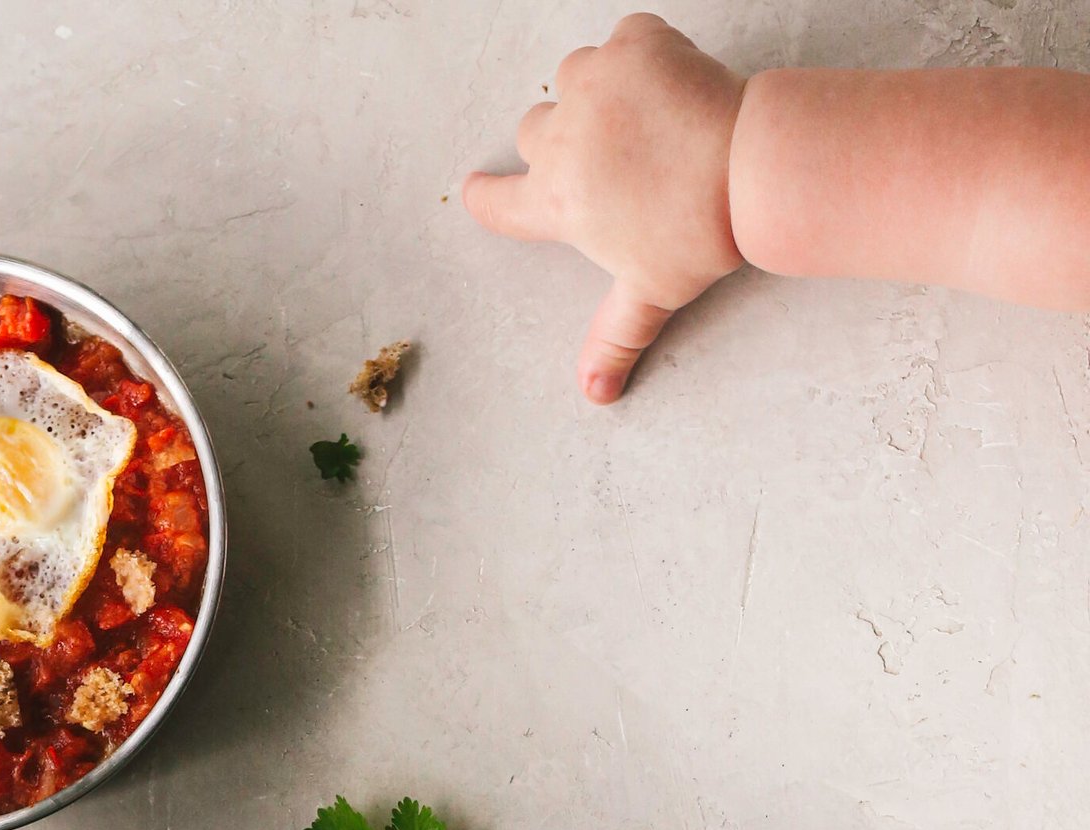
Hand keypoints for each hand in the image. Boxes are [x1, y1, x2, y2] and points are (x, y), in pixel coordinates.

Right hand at [464, 14, 746, 403]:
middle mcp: (563, 139)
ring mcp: (595, 84)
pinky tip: (665, 79)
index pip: (499, 203)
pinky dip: (640, 53)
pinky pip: (624, 39)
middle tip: (602, 158)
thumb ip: (614, 339)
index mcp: (557, 202)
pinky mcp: (635, 45)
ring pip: (570, 77)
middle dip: (558, 142)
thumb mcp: (650, 293)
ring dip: (591, 92)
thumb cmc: (697, 233)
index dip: (487, 199)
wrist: (749, 168)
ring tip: (633, 117)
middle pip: (532, 130)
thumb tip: (594, 393)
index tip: (478, 190)